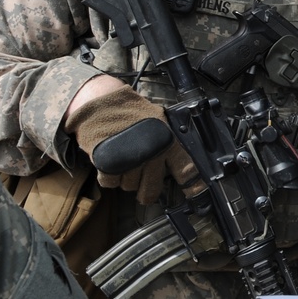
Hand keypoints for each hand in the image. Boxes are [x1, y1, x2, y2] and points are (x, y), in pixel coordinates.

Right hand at [65, 81, 200, 204]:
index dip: (192, 186)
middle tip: (145, 193)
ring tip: (123, 162)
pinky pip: (111, 183)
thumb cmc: (130, 112)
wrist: (101, 103)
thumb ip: (167, 140)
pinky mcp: (109, 164)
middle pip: (153, 189)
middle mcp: (152, 154)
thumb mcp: (158, 121)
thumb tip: (177, 160)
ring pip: (130, 186)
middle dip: (147, 193)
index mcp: (168, 142)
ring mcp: (131, 161)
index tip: (195, 195)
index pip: (186, 169)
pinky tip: (110, 163)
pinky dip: (109, 177)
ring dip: (126, 180)